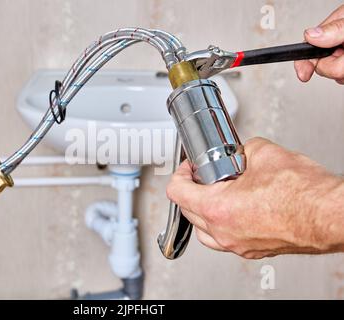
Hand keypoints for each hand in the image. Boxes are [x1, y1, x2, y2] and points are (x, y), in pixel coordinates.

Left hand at [166, 137, 343, 258]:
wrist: (327, 214)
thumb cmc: (303, 193)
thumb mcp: (263, 153)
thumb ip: (241, 151)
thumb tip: (239, 152)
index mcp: (218, 207)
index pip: (177, 192)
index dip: (179, 174)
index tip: (188, 168)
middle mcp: (224, 231)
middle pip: (187, 211)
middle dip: (191, 190)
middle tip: (201, 176)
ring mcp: (238, 244)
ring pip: (203, 232)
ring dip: (201, 212)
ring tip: (212, 194)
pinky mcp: (253, 250)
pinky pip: (224, 240)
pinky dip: (220, 225)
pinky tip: (232, 211)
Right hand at [294, 5, 343, 83]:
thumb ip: (333, 29)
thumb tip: (310, 35)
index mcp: (329, 31)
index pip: (306, 50)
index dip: (303, 63)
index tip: (303, 75)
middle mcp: (334, 45)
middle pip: (322, 67)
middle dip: (333, 65)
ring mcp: (342, 57)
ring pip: (334, 75)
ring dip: (343, 71)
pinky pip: (342, 80)